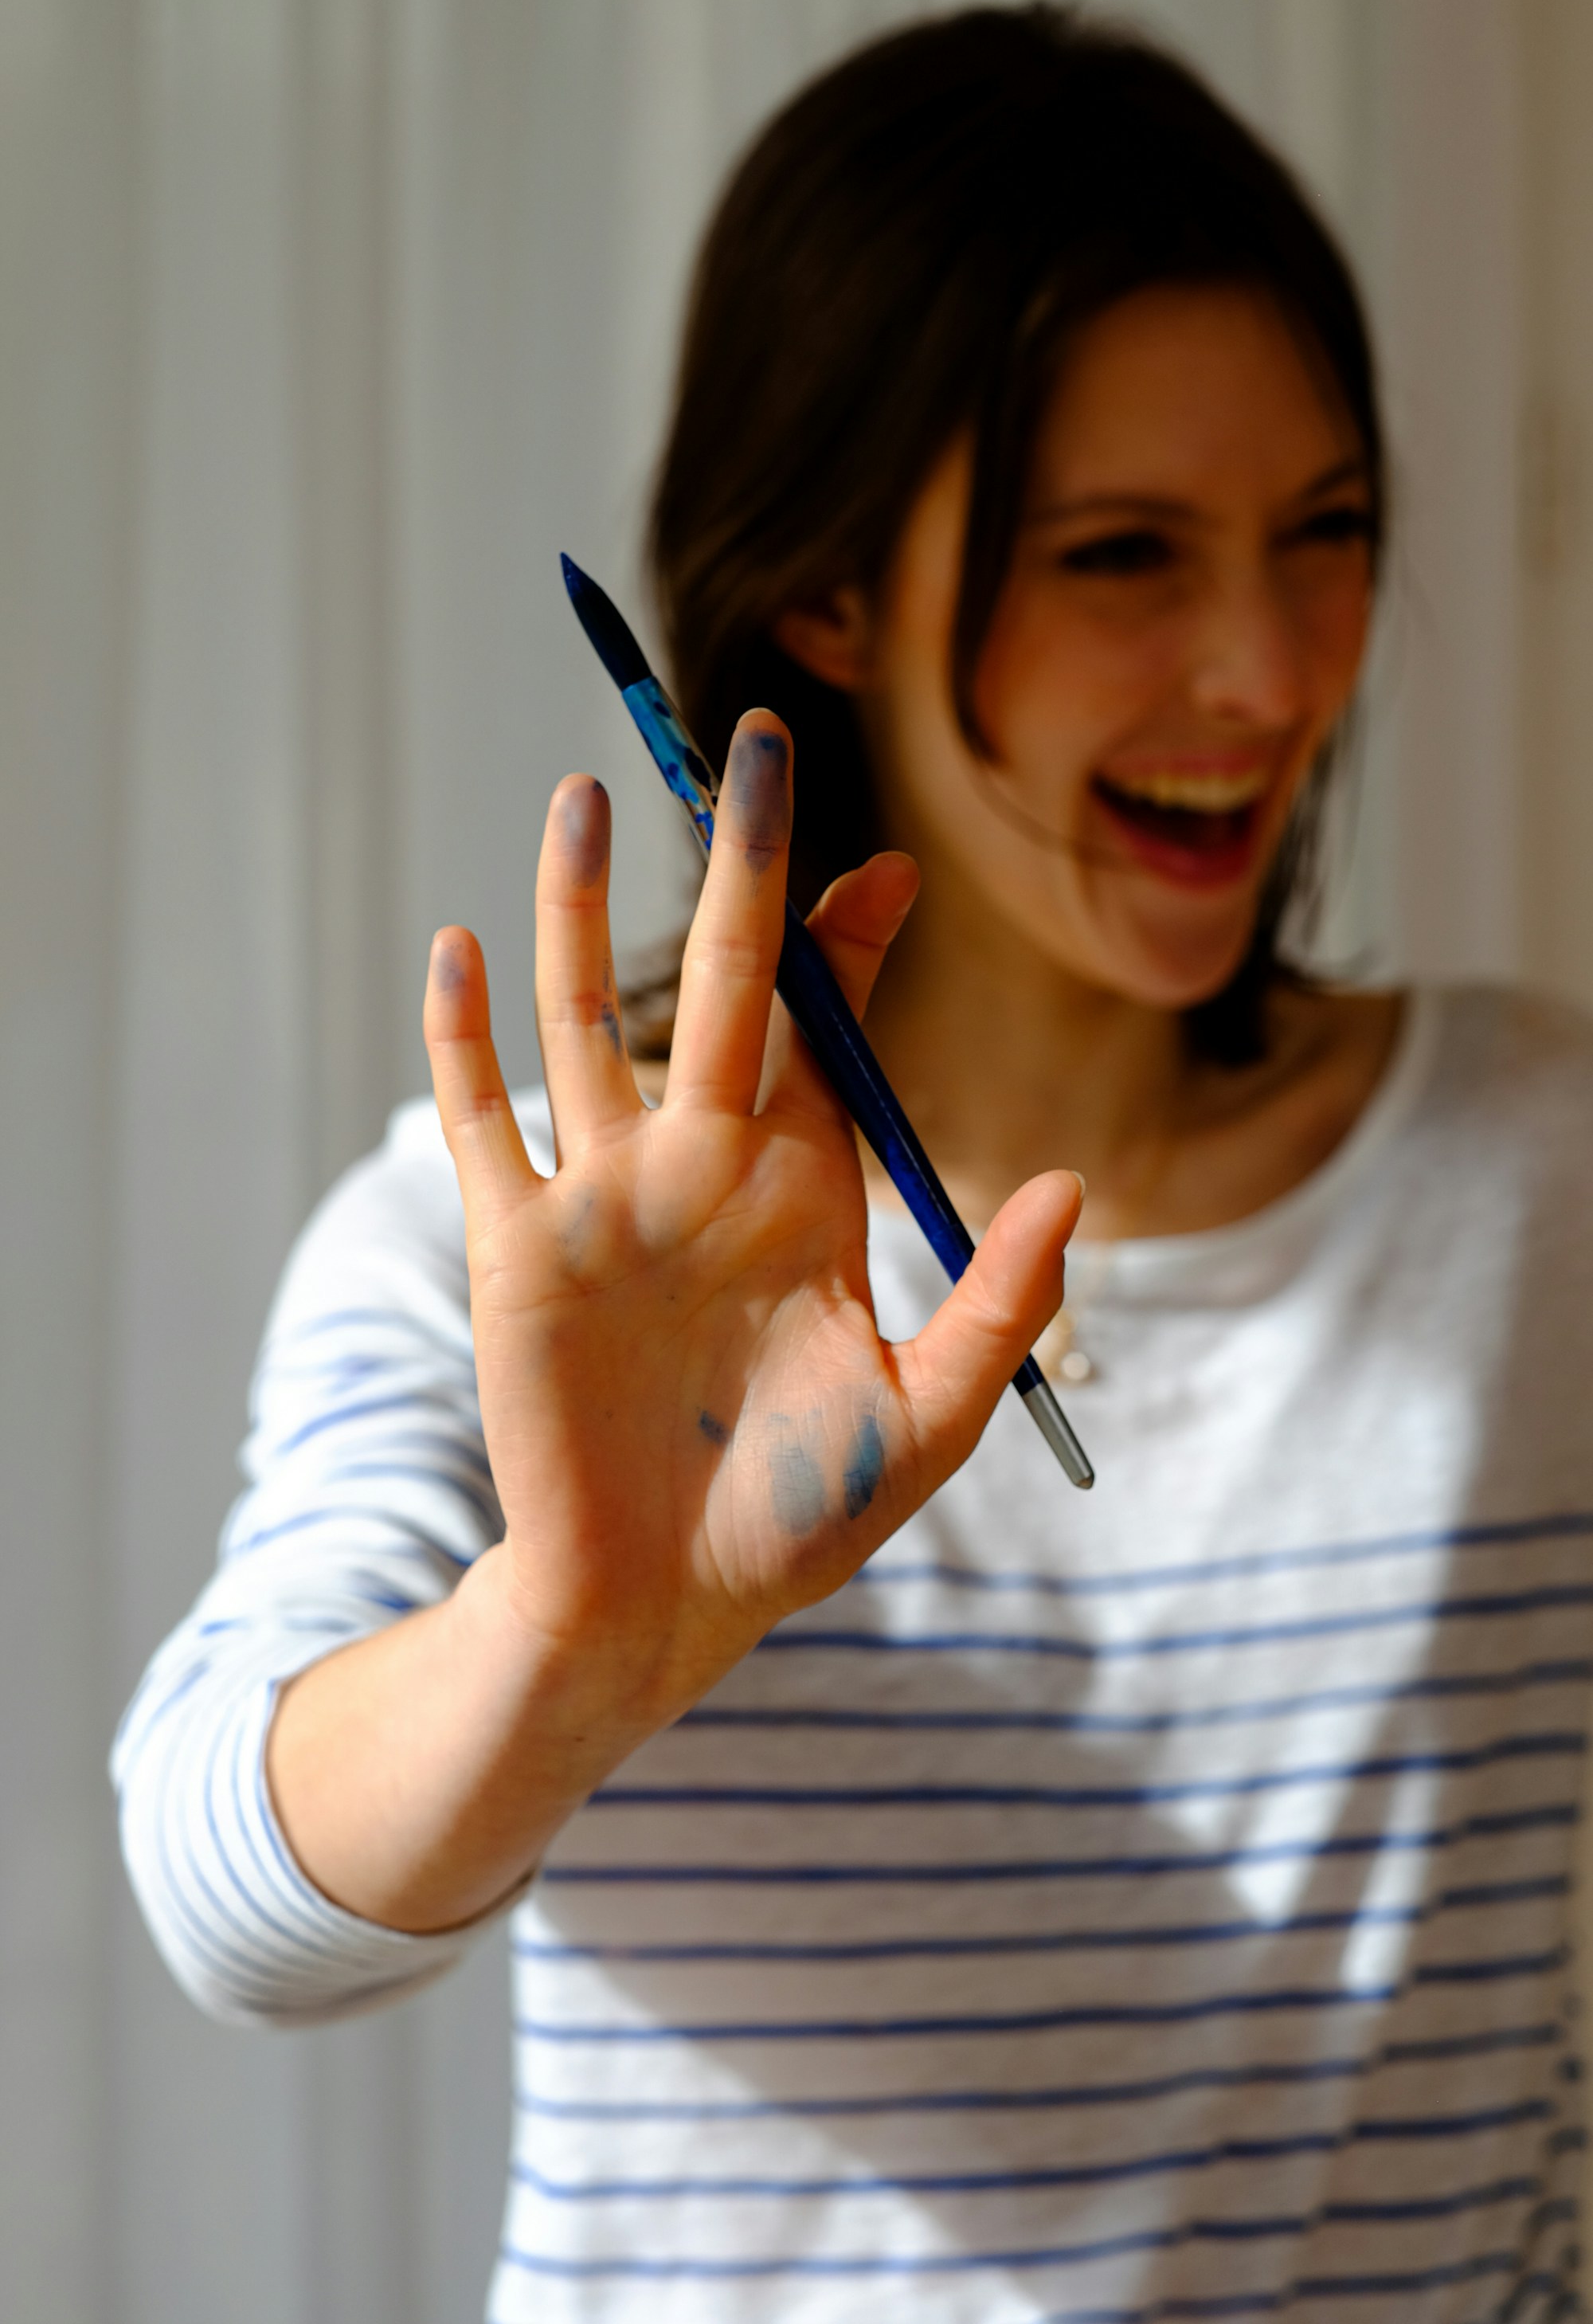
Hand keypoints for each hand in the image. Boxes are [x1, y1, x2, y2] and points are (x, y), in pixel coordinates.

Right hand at [425, 712, 1082, 1735]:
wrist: (660, 1605)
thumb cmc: (796, 1518)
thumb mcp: (925, 1418)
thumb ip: (999, 1304)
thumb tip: (1073, 1183)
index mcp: (802, 1192)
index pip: (829, 1032)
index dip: (854, 944)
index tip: (889, 864)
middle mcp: (704, 1169)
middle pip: (724, 986)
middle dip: (742, 868)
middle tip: (757, 748)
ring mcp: (606, 1198)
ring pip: (588, 1021)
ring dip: (581, 909)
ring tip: (588, 792)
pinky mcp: (519, 1248)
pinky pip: (485, 1123)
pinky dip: (462, 1037)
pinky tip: (460, 946)